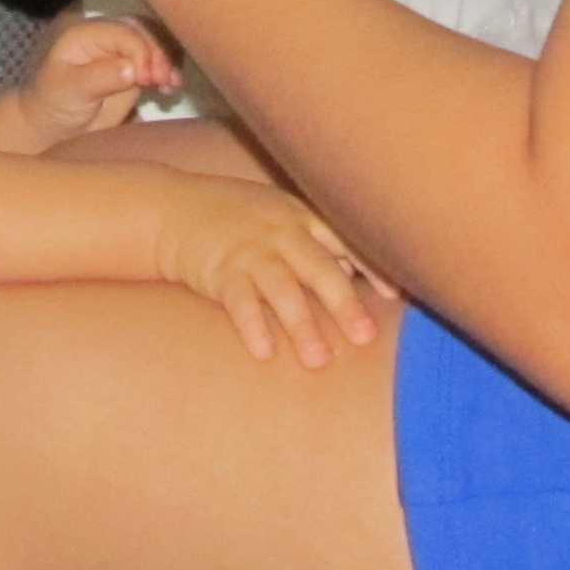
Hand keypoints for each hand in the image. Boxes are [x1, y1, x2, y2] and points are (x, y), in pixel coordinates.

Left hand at [12, 13, 176, 145]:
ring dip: (168, 59)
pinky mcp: (133, 69)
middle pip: (143, 32)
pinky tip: (171, 86)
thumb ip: (100, 77)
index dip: (141, 52)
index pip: (124, 33)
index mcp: (87, 33)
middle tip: (164, 80)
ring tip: (172, 83)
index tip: (147, 79)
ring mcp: (122, 51)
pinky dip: (167, 69)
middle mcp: (107, 36)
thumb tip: (132, 69)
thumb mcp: (71, 90)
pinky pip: (156, 61)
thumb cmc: (54, 103)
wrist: (52, 126)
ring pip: (154, 42)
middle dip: (158, 53)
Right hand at [151, 175, 386, 365]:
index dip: (370, 266)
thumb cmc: (238, 218)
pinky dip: (252, 325)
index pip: (344, 241)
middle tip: (364, 338)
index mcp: (301, 218)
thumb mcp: (281, 216)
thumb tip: (370, 271)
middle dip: (343, 303)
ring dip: (301, 325)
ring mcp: (249, 251)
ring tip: (319, 360)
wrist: (174, 209)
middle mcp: (280, 233)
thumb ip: (320, 240)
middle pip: (318, 269)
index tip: (395, 294)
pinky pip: (239, 300)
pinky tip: (264, 350)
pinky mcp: (220, 270)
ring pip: (282, 290)